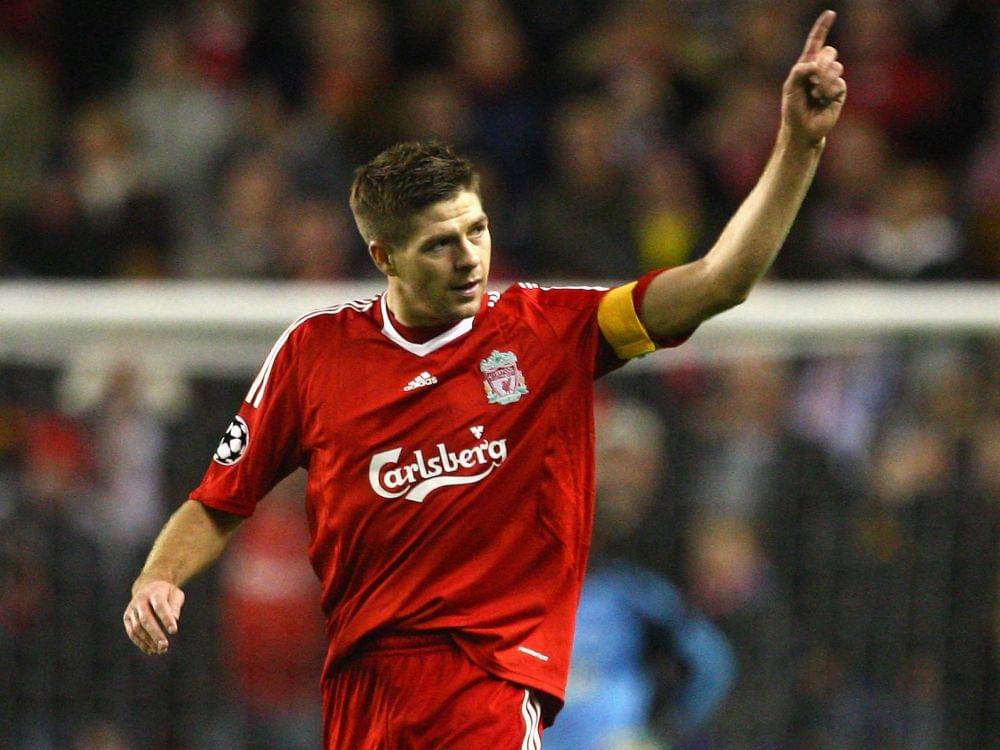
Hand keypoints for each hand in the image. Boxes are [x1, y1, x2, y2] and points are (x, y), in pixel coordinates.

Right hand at [123, 578, 184, 654]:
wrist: (148, 587)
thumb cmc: (166, 593)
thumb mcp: (175, 594)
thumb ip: (175, 605)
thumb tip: (174, 619)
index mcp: (154, 592)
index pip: (160, 606)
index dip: (166, 619)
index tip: (174, 631)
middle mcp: (140, 600)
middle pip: (145, 619)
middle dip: (155, 634)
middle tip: (165, 646)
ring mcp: (131, 609)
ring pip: (137, 628)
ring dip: (148, 641)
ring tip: (161, 650)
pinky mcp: (127, 618)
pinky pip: (132, 633)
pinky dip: (141, 643)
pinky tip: (151, 650)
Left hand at [781, 10, 846, 146]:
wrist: (803, 129)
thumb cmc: (793, 109)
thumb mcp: (790, 87)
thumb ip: (799, 71)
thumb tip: (816, 64)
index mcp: (806, 66)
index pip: (816, 42)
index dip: (822, 28)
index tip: (830, 13)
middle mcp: (820, 70)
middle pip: (829, 52)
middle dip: (822, 62)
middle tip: (814, 76)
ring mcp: (831, 80)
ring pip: (836, 67)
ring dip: (823, 81)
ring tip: (815, 94)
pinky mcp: (839, 91)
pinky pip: (839, 83)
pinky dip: (828, 91)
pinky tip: (822, 100)